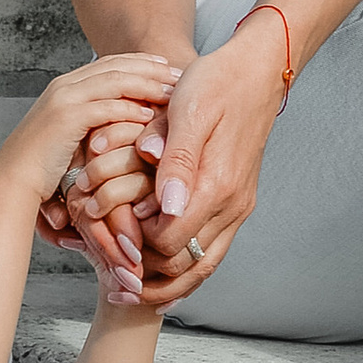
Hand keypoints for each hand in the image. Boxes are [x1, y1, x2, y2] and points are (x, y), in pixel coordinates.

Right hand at [2, 58, 178, 296]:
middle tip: (178, 74)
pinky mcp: (66, 117)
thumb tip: (123, 126)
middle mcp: (65, 85)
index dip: (140, 64)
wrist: (14, 180)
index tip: (166, 68)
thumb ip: (94, 126)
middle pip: (117, 65)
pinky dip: (130, 109)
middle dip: (150, 68)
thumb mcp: (72, 138)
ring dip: (147, 84)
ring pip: (115, 81)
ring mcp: (64, 98)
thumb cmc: (43, 167)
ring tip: (173, 92)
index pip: (110, 64)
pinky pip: (106, 106)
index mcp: (66, 86)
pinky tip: (150, 116)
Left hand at [136, 16, 286, 295]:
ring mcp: (237, 208)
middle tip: (108, 279)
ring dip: (164, 282)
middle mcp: (232, 206)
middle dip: (144, 274)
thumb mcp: (188, 110)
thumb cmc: (217, 83)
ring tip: (127, 290)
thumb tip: (165, 206)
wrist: (257, 72)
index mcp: (217, 186)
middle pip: (183, 267)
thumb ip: (177, 161)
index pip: (168, 242)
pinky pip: (209, 252)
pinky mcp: (236, 205)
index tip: (104, 238)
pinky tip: (156, 271)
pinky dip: (182, 268)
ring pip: (200, 269)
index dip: (133, 245)